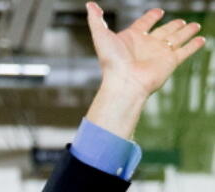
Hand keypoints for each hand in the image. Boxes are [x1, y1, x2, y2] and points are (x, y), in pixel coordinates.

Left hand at [86, 3, 204, 97]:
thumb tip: (90, 5)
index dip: (151, 17)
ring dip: (186, 32)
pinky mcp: (171, 62)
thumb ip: (96, 20)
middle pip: (164, 31)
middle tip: (181, 21)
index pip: (144, 23)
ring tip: (195, 25)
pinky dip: (194, 45)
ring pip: (177, 38)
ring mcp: (160, 53)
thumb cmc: (111, 62)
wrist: (124, 83)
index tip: (158, 12)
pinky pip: (185, 51)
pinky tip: (201, 39)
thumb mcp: (101, 36)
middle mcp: (147, 45)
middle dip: (173, 25)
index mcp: (132, 38)